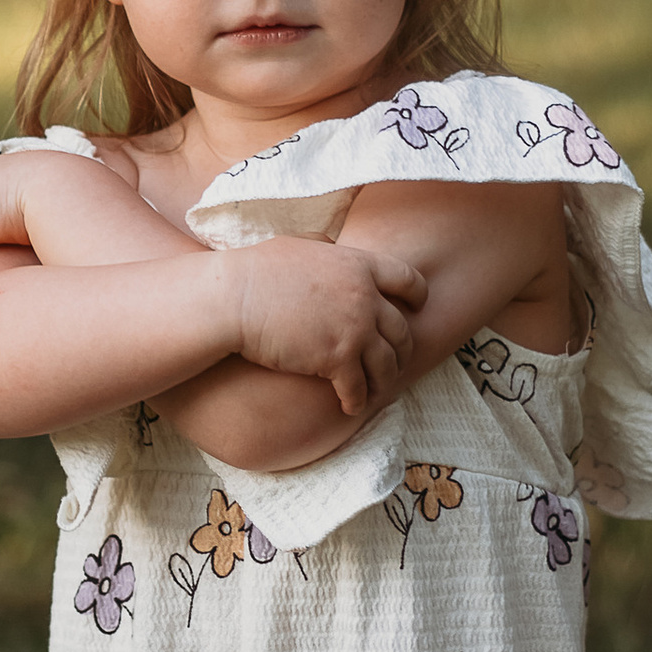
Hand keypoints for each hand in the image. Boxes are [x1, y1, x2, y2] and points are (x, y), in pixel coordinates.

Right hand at [231, 236, 426, 416]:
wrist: (233, 300)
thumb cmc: (255, 270)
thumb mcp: (297, 244)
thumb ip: (323, 245)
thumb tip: (330, 245)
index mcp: (358, 265)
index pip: (407, 279)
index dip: (417, 295)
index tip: (418, 307)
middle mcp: (364, 297)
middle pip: (401, 330)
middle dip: (401, 350)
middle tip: (395, 362)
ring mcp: (355, 329)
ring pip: (386, 364)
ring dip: (383, 381)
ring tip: (374, 391)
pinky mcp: (337, 359)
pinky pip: (358, 387)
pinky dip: (356, 400)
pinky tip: (350, 407)